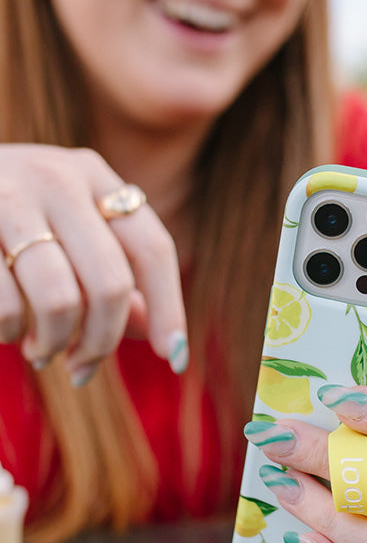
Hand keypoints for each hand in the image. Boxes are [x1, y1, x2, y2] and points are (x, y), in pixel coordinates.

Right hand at [0, 144, 186, 381]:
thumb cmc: (7, 225)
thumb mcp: (68, 236)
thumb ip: (116, 282)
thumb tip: (167, 343)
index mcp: (92, 175)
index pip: (152, 248)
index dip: (169, 309)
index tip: (173, 358)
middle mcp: (54, 177)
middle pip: (110, 283)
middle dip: (101, 341)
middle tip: (83, 368)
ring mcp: (4, 196)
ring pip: (59, 301)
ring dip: (52, 343)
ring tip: (40, 351)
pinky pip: (6, 308)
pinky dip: (9, 333)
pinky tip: (7, 331)